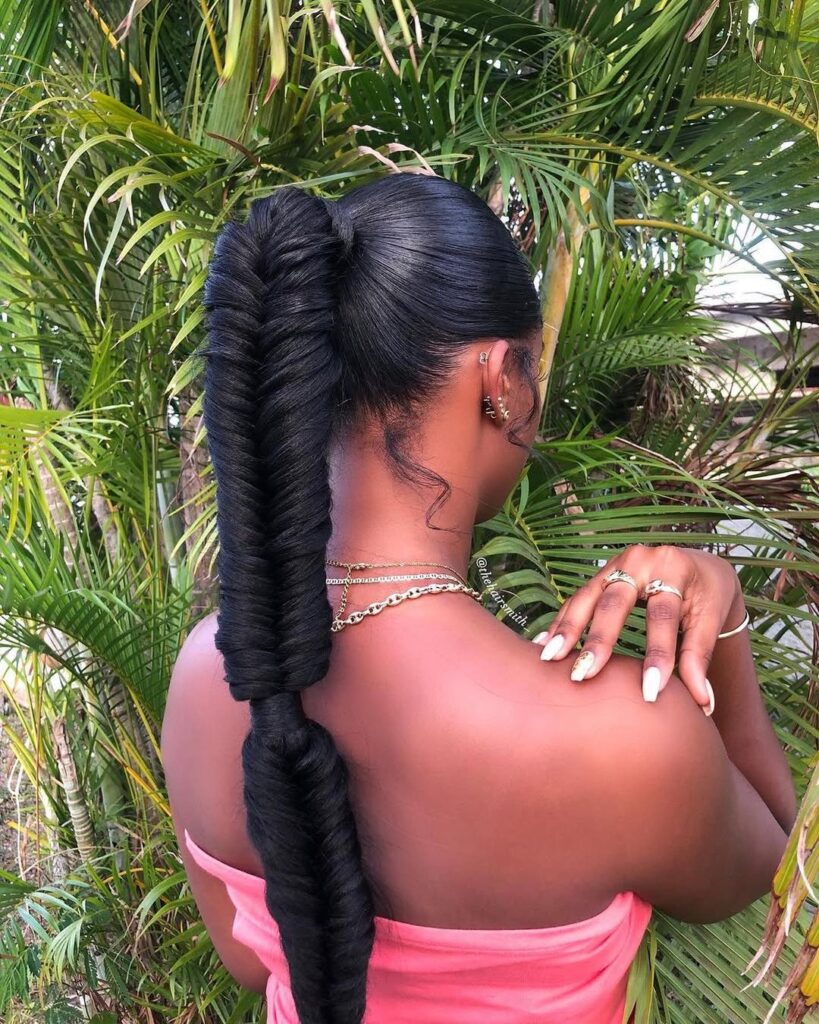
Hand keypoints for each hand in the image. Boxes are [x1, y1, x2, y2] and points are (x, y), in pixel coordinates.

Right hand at [532, 544, 744, 712]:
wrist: (698, 567)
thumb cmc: (706, 597)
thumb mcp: (710, 622)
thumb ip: (699, 658)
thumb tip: (703, 704)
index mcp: (673, 568)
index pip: (662, 615)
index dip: (657, 654)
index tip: (650, 692)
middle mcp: (640, 560)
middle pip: (615, 602)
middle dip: (597, 640)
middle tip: (584, 675)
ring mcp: (615, 565)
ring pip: (587, 598)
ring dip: (567, 630)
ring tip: (550, 659)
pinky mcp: (600, 576)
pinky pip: (576, 599)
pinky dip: (561, 623)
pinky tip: (543, 645)